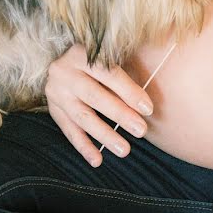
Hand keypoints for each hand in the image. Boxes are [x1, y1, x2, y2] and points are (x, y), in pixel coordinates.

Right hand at [44, 43, 153, 166]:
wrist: (65, 59)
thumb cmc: (100, 57)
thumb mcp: (110, 53)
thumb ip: (129, 63)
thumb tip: (159, 73)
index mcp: (80, 52)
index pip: (107, 73)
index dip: (128, 91)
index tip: (148, 108)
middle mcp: (63, 70)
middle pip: (94, 96)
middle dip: (119, 115)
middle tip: (141, 131)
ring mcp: (55, 91)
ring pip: (82, 116)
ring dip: (104, 135)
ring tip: (124, 150)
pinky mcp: (53, 107)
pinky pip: (69, 130)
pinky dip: (83, 146)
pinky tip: (97, 160)